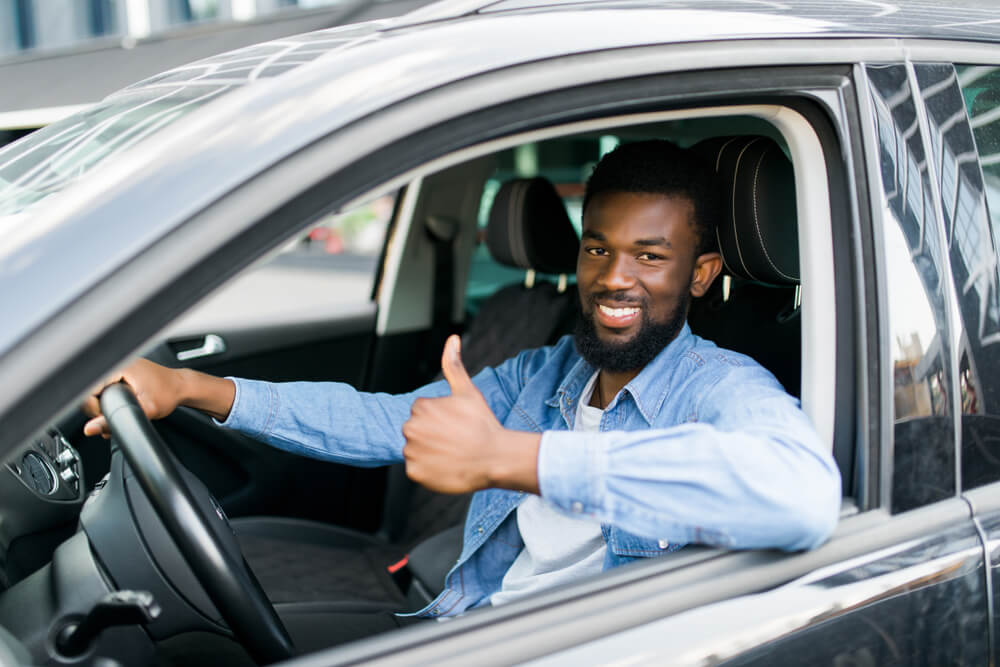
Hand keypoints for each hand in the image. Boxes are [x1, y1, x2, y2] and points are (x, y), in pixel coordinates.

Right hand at [81, 358, 185, 438]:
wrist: (182, 386)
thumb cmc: (168, 394)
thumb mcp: (145, 410)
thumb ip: (116, 421)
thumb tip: (91, 429)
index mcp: (119, 366)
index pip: (87, 387)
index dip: (92, 405)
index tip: (105, 414)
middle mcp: (118, 363)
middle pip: (90, 388)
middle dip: (97, 407)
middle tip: (112, 416)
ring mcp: (120, 366)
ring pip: (97, 388)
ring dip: (103, 403)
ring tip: (118, 411)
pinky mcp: (122, 371)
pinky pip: (106, 385)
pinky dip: (110, 398)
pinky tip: (119, 405)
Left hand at [401, 336, 540, 493]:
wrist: (495, 458)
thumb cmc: (483, 423)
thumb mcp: (468, 391)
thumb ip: (454, 364)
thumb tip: (452, 338)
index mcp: (420, 407)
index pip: (422, 414)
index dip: (440, 420)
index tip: (456, 425)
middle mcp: (410, 428)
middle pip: (416, 431)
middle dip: (432, 435)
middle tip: (455, 440)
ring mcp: (412, 452)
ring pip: (416, 450)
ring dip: (430, 453)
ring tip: (452, 454)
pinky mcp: (415, 473)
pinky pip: (417, 469)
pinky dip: (429, 470)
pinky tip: (447, 466)